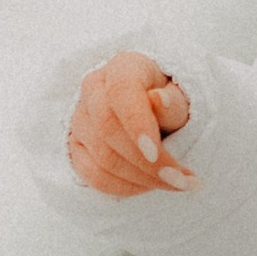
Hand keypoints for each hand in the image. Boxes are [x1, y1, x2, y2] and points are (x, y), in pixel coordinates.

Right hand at [67, 51, 196, 198]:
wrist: (153, 111)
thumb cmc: (170, 102)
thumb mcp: (180, 97)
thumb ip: (172, 102)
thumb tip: (159, 99)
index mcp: (122, 68)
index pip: (121, 93)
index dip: (137, 125)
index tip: (157, 154)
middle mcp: (93, 89)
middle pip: (109, 130)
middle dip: (147, 163)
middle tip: (180, 179)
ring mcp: (80, 119)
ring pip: (102, 158)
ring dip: (142, 179)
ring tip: (175, 184)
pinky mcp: (76, 146)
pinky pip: (93, 175)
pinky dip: (124, 187)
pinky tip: (149, 186)